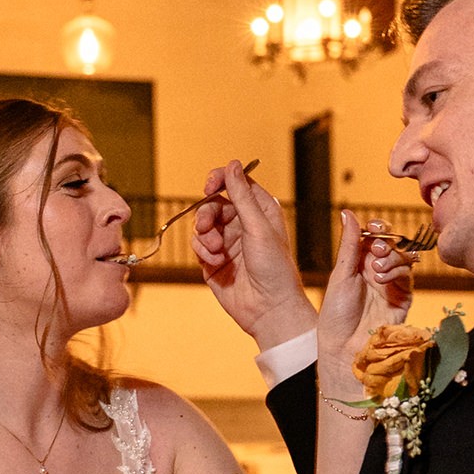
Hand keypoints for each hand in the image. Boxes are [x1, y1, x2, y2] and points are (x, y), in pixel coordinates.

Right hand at [190, 162, 313, 349]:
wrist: (269, 309)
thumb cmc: (274, 268)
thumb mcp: (258, 226)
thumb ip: (241, 195)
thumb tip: (232, 164)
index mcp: (260, 211)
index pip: (235, 184)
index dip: (220, 180)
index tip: (208, 186)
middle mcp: (243, 224)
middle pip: (213, 204)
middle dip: (207, 214)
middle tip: (207, 227)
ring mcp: (227, 243)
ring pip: (202, 225)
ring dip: (205, 236)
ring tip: (217, 251)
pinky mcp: (214, 262)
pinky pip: (198, 246)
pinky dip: (204, 252)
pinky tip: (217, 263)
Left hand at [316, 208, 412, 378]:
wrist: (345, 348)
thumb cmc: (336, 316)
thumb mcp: (340, 275)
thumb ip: (350, 244)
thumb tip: (347, 212)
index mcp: (358, 263)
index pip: (374, 236)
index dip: (377, 229)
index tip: (374, 228)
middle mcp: (376, 271)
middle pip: (392, 243)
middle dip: (386, 242)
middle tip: (376, 250)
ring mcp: (391, 283)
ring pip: (402, 256)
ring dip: (391, 257)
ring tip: (375, 271)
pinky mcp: (403, 297)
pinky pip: (408, 275)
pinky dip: (397, 271)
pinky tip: (382, 279)